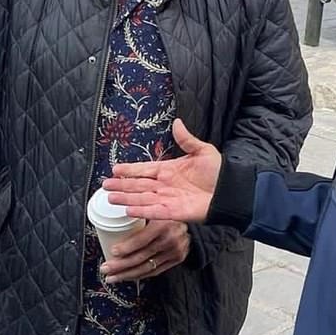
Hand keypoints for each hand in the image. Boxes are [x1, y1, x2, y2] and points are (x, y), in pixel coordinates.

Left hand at [99, 219, 189, 281]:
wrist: (193, 222)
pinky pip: (155, 271)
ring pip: (146, 268)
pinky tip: (128, 276)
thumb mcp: (154, 208)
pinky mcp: (176, 260)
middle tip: (105, 268)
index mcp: (163, 224)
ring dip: (127, 274)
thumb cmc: (168, 213)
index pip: (142, 240)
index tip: (112, 252)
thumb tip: (112, 214)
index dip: (126, 248)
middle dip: (120, 266)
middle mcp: (170, 240)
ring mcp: (174, 252)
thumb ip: (138, 213)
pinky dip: (139, 275)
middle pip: (141, 257)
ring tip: (112, 277)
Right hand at [103, 118, 222, 223]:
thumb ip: (186, 139)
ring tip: (110, 198)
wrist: (230, 191)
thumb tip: (177, 122)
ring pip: (141, 198)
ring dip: (126, 198)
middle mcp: (165, 185)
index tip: (115, 169)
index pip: (144, 169)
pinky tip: (127, 209)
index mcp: (169, 170)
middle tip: (105, 186)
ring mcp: (167, 199)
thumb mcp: (202, 151)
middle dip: (121, 185)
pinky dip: (141, 210)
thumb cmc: (218, 172)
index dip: (130, 170)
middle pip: (138, 185)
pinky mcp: (173, 212)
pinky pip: (153, 211)